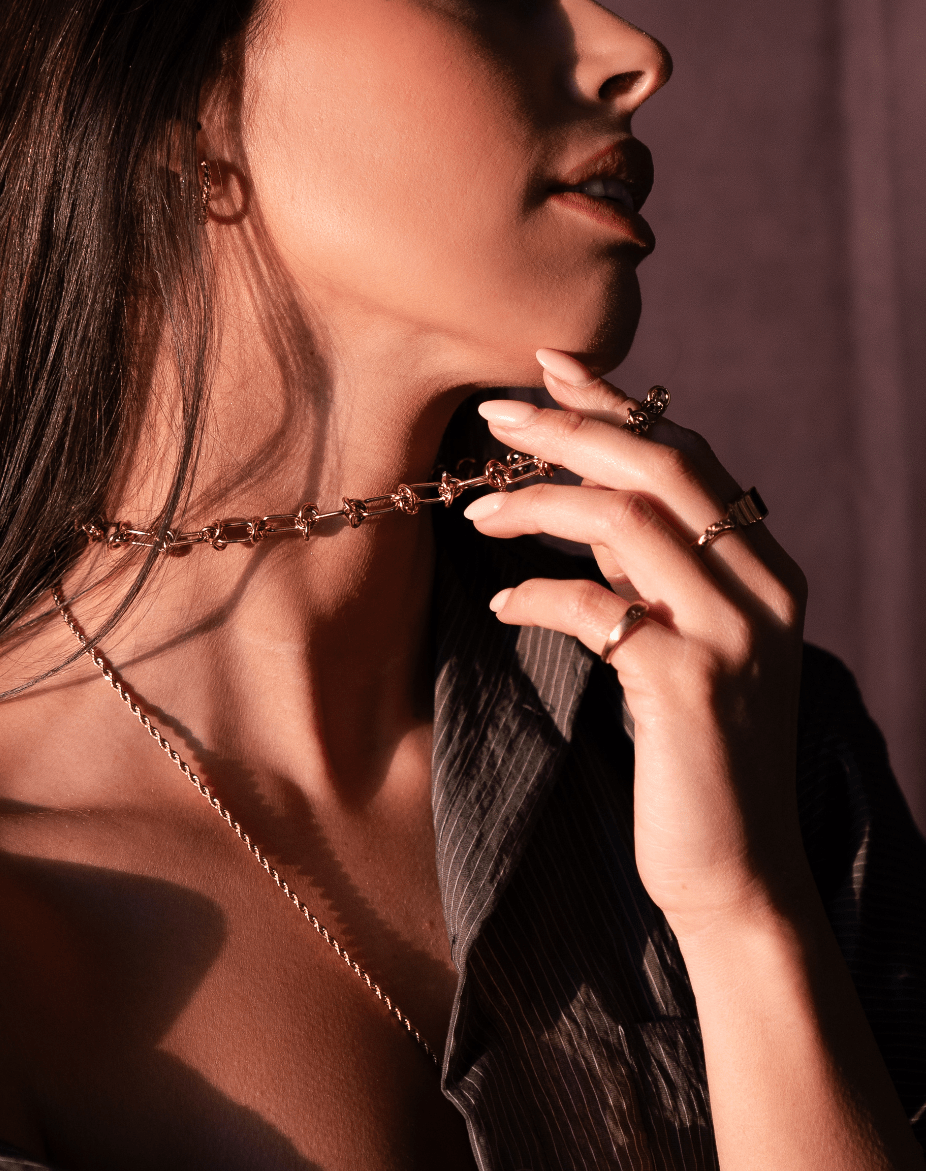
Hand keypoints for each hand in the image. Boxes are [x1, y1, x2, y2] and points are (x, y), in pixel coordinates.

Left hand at [464, 349, 810, 934]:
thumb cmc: (692, 758)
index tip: (550, 365)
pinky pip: (597, 607)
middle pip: (662, 465)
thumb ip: (653, 572)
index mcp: (763, 570)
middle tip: (494, 411)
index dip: (616, 406)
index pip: (687, 457)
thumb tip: (587, 500)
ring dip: (540, 502)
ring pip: (631, 518)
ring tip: (476, 512)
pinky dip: (538, 593)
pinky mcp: (689, 685)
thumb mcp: (681, 642)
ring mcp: (732, 634)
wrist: (735, 874)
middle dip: (571, 426)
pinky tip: (501, 603)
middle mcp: (762, 588)